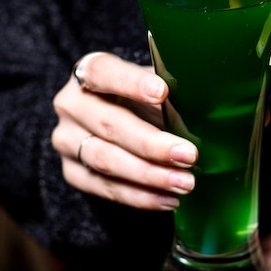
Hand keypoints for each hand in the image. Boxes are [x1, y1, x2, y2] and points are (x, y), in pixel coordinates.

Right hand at [52, 52, 197, 210]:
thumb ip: (169, 93)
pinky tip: (168, 199)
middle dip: (151, 143)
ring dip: (149, 175)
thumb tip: (204, 109)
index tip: (162, 92)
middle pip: (109, 124)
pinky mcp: (72, 172)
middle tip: (188, 155)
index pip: (103, 72)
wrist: (119, 120)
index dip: (131, 83)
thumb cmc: (142, 97)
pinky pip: (105, 189)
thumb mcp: (153, 84)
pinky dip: (140, 197)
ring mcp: (66, 140)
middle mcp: (71, 104)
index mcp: (88, 70)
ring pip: (106, 160)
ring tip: (185, 183)